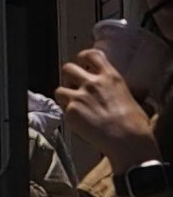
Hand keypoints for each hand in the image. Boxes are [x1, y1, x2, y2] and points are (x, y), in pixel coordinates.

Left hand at [60, 45, 159, 175]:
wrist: (129, 142)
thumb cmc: (136, 125)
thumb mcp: (131, 99)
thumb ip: (117, 91)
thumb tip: (118, 94)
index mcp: (110, 77)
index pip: (91, 55)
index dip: (83, 57)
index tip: (82, 63)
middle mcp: (93, 83)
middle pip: (68, 68)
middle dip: (69, 77)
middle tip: (74, 87)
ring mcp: (80, 96)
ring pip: (60, 89)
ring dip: (64, 96)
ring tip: (74, 106)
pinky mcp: (71, 111)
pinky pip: (62, 109)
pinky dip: (68, 115)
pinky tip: (79, 122)